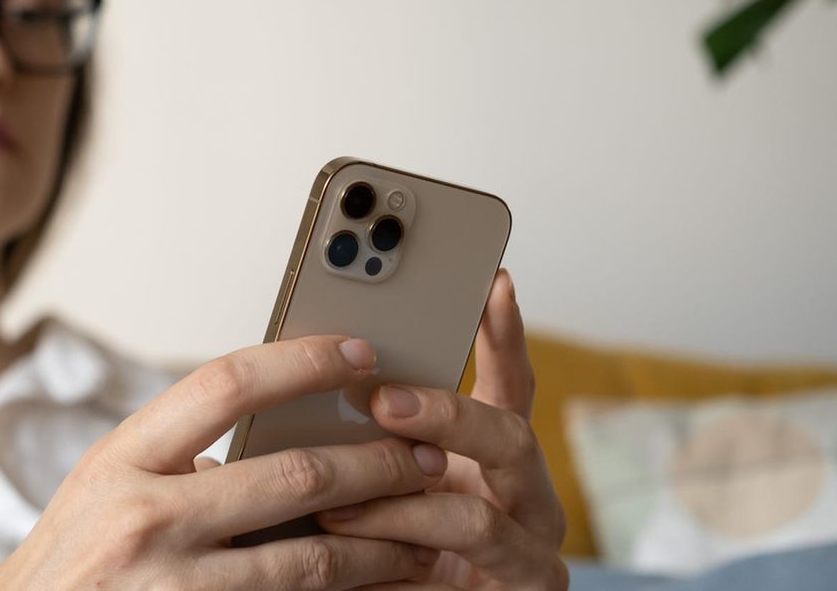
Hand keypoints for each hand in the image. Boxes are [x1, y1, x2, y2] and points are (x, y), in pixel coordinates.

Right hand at [0, 335, 453, 589]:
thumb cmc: (75, 553)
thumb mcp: (108, 482)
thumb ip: (180, 451)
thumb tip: (280, 422)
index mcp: (123, 457)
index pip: (226, 383)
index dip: (303, 361)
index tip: (360, 352)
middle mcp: (146, 517)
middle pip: (293, 474)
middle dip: (377, 463)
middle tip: (426, 452)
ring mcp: (173, 586)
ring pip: (311, 560)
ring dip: (382, 543)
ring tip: (426, 533)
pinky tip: (382, 586)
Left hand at [314, 268, 569, 588]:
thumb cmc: (383, 554)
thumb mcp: (373, 486)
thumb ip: (368, 439)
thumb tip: (307, 379)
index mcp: (490, 460)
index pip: (509, 383)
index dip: (505, 334)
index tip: (493, 280)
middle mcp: (523, 497)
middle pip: (512, 435)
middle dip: (446, 413)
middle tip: (381, 399)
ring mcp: (529, 549)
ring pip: (481, 506)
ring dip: (400, 494)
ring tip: (336, 493)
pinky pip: (465, 556)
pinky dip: (401, 538)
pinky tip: (348, 531)